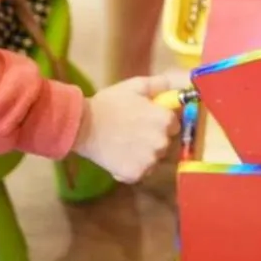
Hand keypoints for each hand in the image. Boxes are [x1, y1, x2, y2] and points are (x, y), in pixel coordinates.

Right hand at [71, 72, 189, 182]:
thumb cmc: (109, 103)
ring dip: (145, 154)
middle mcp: (162, 142)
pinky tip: (121, 157)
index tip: (148, 121)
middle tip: (135, 133)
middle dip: (154, 139)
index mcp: (165, 120)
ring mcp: (150, 161)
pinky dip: (134, 167)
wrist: (83, 126)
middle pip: (166, 143)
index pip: (174, 125)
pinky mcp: (136, 175)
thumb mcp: (135, 86)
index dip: (162, 122)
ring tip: (126, 145)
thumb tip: (177, 88)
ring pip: (154, 159)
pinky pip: (142, 172)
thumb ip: (159, 85)